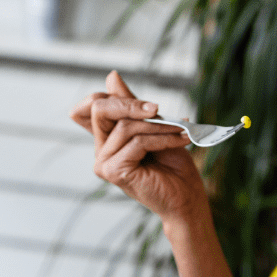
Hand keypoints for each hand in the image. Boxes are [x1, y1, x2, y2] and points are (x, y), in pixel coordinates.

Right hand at [70, 71, 206, 221]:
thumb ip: (133, 105)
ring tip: (181, 130)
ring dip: (159, 125)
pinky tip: (180, 140)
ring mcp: (104, 163)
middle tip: (158, 109)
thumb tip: (111, 76)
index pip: (90, 107)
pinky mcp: (114, 171)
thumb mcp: (154, 127)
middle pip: (100, 109)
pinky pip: (137, 141)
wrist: (187, 200)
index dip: (112, 97)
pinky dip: (163, 138)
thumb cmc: (173, 166)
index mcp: (106, 140)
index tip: (148, 106)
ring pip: (126, 126)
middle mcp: (100, 151)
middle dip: (131, 103)